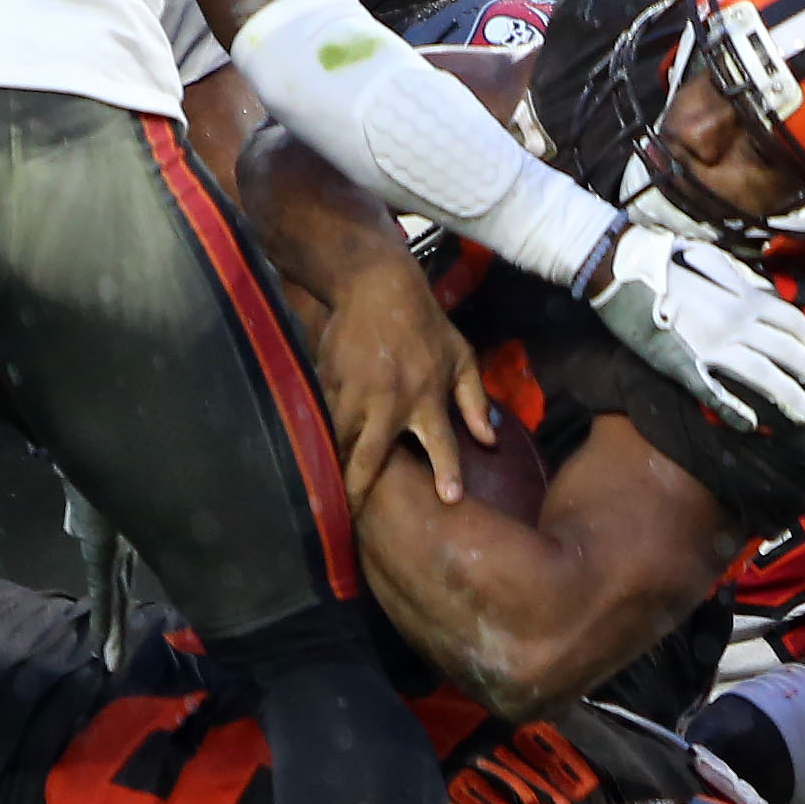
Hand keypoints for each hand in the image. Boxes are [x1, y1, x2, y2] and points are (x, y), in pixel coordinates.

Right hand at [314, 236, 496, 502]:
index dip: (447, 472)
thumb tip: (491, 439)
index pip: (442, 444)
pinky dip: (320, 437)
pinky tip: (313, 456)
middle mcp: (390, 402)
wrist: (376, 286)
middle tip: (349, 517)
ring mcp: (355, 393)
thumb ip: (475, 401)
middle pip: (371, 456)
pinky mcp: (329, 382)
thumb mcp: (460, 357)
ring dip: (333, 467)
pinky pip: (323, 418)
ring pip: (339, 441)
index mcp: (427, 398)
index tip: (450, 499)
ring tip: (325, 495)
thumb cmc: (425, 325)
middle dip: (359, 489)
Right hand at [586, 223, 804, 431]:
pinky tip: (752, 424)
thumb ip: (738, 282)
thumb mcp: (713, 264)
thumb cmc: (665, 264)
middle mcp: (735, 321)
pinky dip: (734, 408)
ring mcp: (711, 344)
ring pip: (761, 374)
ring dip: (788, 396)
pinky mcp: (683, 363)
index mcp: (743, 297)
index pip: (791, 321)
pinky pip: (714, 391)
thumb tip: (760, 292)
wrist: (622, 268)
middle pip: (785, 351)